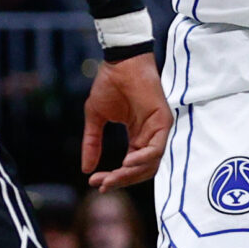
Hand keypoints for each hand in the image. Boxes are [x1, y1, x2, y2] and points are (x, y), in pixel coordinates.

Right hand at [83, 54, 172, 188]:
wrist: (119, 62)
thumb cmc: (109, 84)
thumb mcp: (96, 118)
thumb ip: (92, 143)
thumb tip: (85, 169)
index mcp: (138, 136)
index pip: (130, 166)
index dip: (114, 177)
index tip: (95, 182)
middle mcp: (150, 136)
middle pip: (141, 170)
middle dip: (121, 180)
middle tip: (103, 185)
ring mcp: (158, 129)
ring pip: (150, 164)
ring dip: (131, 174)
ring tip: (112, 178)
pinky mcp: (163, 121)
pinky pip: (156, 148)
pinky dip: (143, 159)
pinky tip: (126, 163)